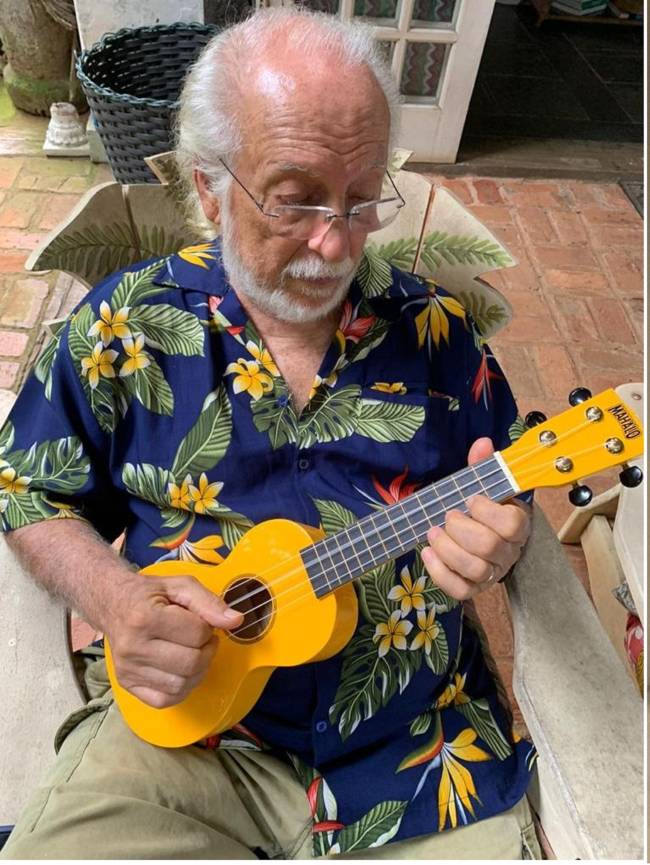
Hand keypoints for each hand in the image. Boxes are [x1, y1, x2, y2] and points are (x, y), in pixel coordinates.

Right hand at [106, 574, 242, 708]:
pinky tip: (182, 671)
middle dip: (206, 651)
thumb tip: (235, 621)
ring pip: (181, 685)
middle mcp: (133, 647)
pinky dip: (181, 689)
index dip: (208, 627)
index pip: (196, 634)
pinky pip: (164, 700)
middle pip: (191, 663)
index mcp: (145, 618)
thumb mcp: (179, 586)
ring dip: (197, 671)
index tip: (202, 622)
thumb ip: (209, 602)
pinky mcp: (127, 684)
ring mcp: (128, 669)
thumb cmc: (148, 594)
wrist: (112, 604)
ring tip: (193, 653)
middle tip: (203, 639)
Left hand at [421, 437, 530, 600]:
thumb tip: (483, 442)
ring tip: (433, 532)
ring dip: (449, 550)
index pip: (513, 524)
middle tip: (448, 516)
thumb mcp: (481, 486)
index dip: (488, 512)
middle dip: (462, 530)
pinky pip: (460, 590)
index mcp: (517, 525)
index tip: (471, 499)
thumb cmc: (480, 511)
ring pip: (476, 570)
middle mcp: (508, 552)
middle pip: (490, 548)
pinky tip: (428, 553)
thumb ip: (482, 466)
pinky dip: (440, 572)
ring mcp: (491, 574)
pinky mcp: (473, 589)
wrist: (477, 536)